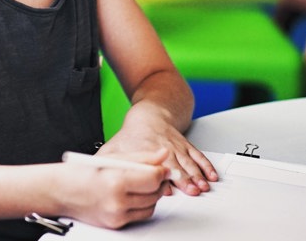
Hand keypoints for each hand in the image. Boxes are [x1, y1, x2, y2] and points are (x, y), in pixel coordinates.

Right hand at [54, 148, 171, 228]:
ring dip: (152, 194)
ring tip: (142, 183)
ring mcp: (117, 215)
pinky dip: (142, 205)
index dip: (161, 171)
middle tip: (156, 173)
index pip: (152, 178)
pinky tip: (133, 194)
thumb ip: (140, 157)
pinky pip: (140, 215)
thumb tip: (162, 155)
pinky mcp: (117, 224)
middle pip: (154, 193)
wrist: (60, 192)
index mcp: (115, 181)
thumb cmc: (80, 173)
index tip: (162, 167)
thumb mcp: (110, 158)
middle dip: (158, 182)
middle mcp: (117, 202)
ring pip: (151, 206)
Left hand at [100, 109, 217, 196]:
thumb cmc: (133, 134)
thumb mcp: (116, 145)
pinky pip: (198, 156)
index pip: (154, 165)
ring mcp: (177, 147)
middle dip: (184, 179)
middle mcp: (164, 149)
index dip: (161, 177)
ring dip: (197, 175)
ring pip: (189, 162)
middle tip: (192, 190)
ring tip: (202, 186)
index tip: (167, 189)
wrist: (150, 114)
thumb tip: (94, 171)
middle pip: (175, 165)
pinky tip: (211, 175)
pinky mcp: (186, 146)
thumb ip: (108, 160)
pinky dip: (206, 166)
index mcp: (146, 150)